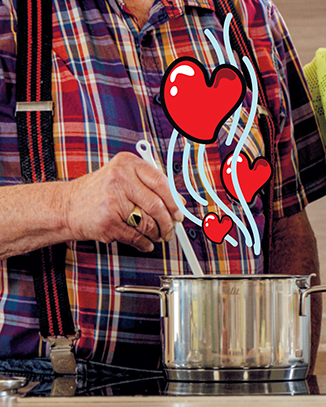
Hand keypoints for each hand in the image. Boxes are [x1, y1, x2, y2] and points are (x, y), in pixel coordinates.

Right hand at [63, 152, 183, 251]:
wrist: (65, 207)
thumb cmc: (96, 193)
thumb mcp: (122, 178)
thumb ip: (149, 186)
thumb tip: (178, 203)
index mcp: (127, 163)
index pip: (161, 182)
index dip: (174, 200)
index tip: (179, 212)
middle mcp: (120, 178)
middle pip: (157, 205)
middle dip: (168, 222)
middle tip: (171, 229)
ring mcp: (113, 201)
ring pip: (148, 223)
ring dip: (157, 234)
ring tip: (157, 236)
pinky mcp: (108, 222)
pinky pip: (135, 237)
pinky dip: (144, 243)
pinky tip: (145, 242)